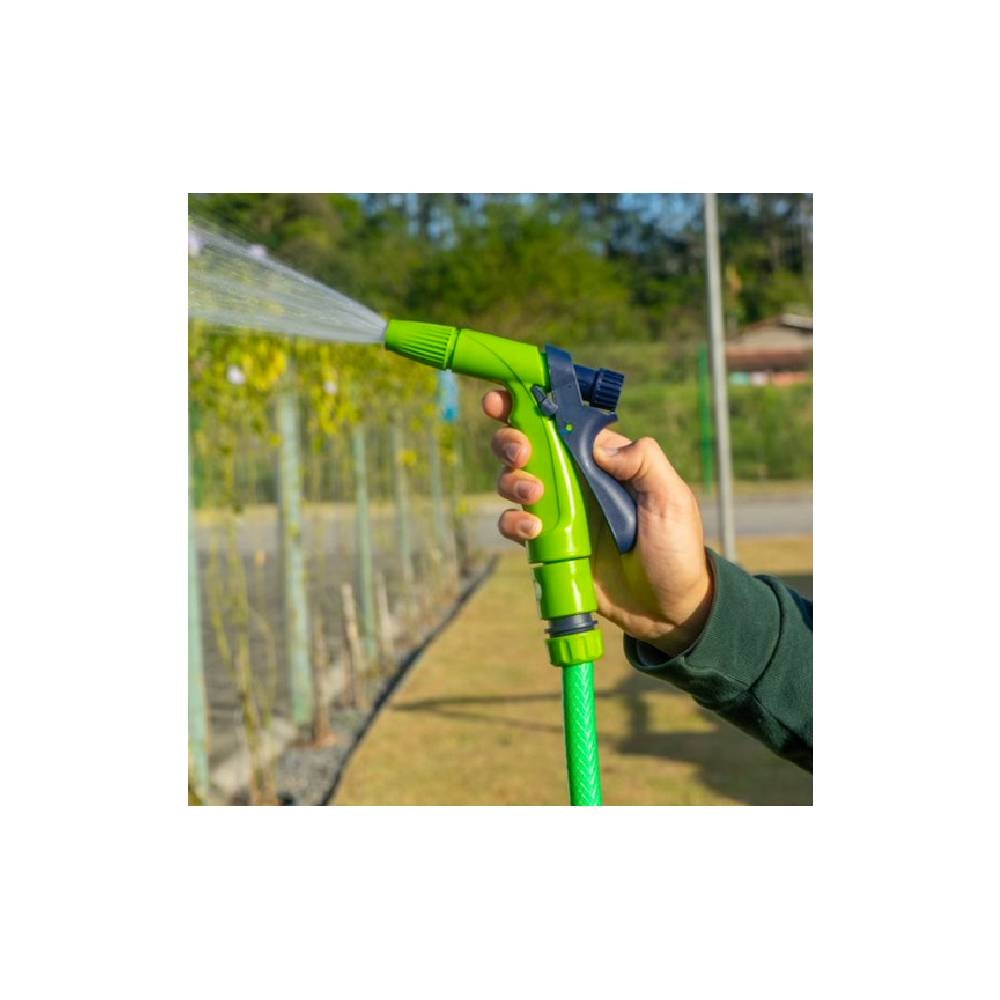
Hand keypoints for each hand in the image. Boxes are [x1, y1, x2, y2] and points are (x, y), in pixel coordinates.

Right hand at [483, 389, 713, 655]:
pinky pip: (515, 526)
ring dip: (512, 481)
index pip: (562, 421)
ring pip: (514, 482)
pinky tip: (533, 532)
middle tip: (520, 452)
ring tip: (533, 495)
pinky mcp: (549, 544)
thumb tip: (599, 444)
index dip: (529, 404)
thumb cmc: (676, 548)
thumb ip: (644, 461)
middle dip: (511, 440)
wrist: (669, 609)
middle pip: (526, 445)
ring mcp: (560, 512)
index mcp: (604, 459)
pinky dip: (513, 524)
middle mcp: (575, 480)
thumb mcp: (671, 498)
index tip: (504, 398)